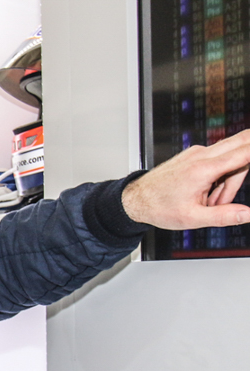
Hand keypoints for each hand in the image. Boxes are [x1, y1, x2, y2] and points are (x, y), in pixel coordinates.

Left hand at [123, 129, 249, 228]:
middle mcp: (201, 155)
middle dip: (240, 175)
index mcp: (203, 169)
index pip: (244, 152)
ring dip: (227, 182)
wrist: (135, 199)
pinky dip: (218, 178)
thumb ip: (224, 216)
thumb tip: (248, 215)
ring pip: (229, 159)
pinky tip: (205, 195)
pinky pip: (218, 161)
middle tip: (216, 200)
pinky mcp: (194, 156)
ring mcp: (197, 153)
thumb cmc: (158, 207)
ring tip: (209, 203)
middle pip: (240, 150)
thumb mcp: (193, 218)